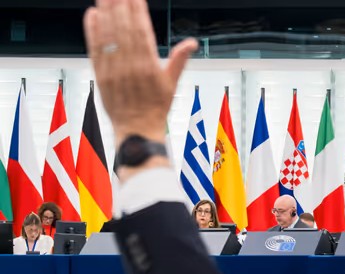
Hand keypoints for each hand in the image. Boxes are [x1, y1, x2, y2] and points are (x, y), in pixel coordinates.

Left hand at [84, 0, 197, 145]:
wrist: (137, 129)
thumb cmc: (156, 107)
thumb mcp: (172, 84)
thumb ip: (179, 60)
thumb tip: (191, 43)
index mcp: (149, 66)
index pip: (142, 31)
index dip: (137, 11)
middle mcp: (130, 66)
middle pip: (123, 28)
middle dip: (120, 6)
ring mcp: (113, 69)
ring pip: (108, 35)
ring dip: (105, 12)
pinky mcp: (100, 74)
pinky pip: (95, 48)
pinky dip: (92, 30)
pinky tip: (92, 14)